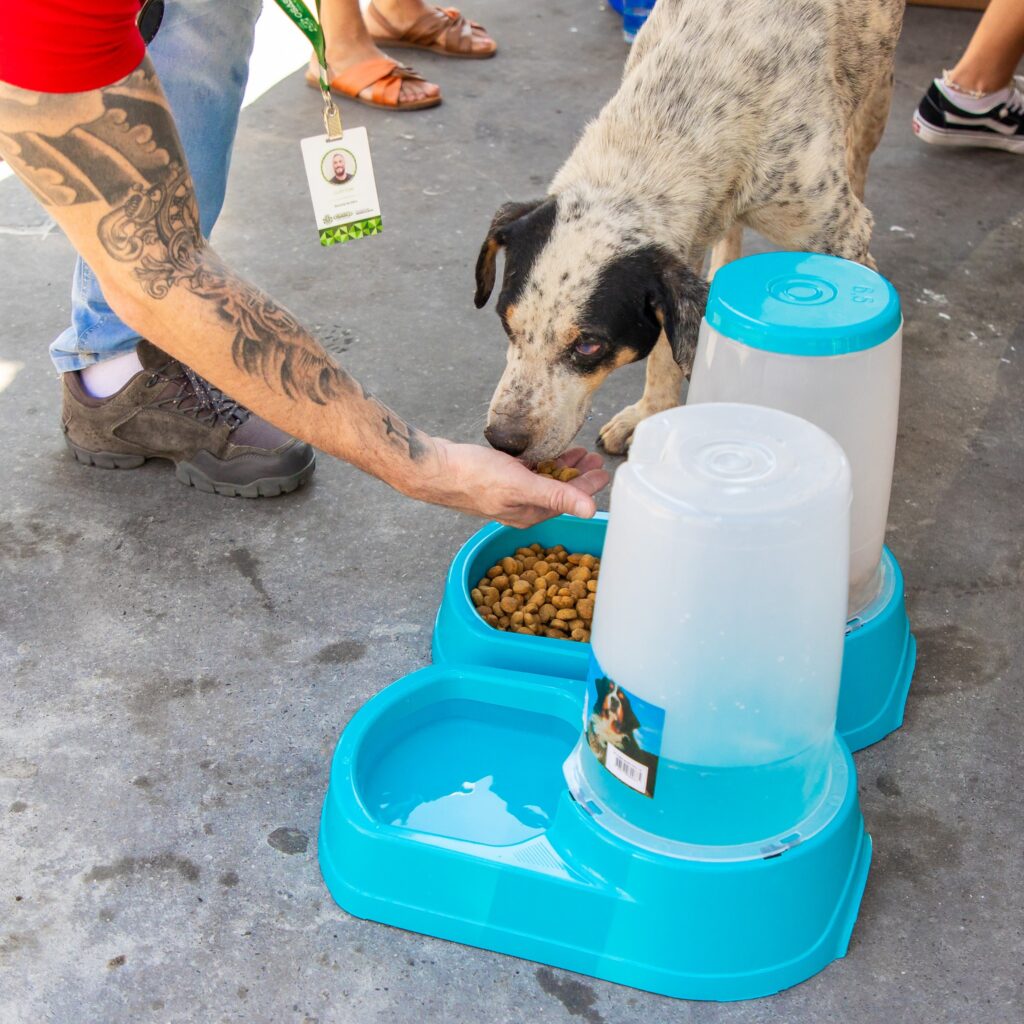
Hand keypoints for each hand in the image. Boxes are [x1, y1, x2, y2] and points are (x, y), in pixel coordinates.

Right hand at [413, 440, 609, 527]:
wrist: (433, 468)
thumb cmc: (472, 476)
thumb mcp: (521, 484)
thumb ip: (556, 495)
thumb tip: (591, 511)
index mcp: (529, 513)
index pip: (568, 501)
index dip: (588, 487)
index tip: (606, 473)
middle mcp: (521, 507)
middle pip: (559, 492)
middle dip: (579, 477)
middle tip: (595, 459)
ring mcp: (508, 493)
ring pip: (544, 481)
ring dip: (563, 468)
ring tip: (578, 453)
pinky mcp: (497, 478)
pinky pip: (528, 473)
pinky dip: (542, 463)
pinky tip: (547, 452)